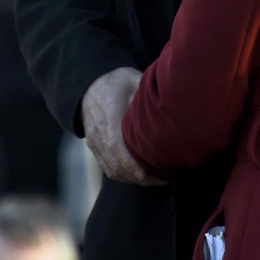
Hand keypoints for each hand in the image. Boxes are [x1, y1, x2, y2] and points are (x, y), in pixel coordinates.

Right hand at [81, 67, 162, 184]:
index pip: (115, 144)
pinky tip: (141, 176)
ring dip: (132, 178)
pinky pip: (107, 167)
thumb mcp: (132, 80)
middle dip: (137, 176)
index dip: (129, 162)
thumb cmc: (116, 82)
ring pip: (111, 168)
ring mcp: (94, 141)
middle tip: (163, 180)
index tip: (144, 174)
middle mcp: (98, 132)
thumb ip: (146, 94)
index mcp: (109, 114)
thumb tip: (168, 101)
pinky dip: (123, 175)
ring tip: (157, 180)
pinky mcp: (94, 147)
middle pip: (114, 163)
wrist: (90, 85)